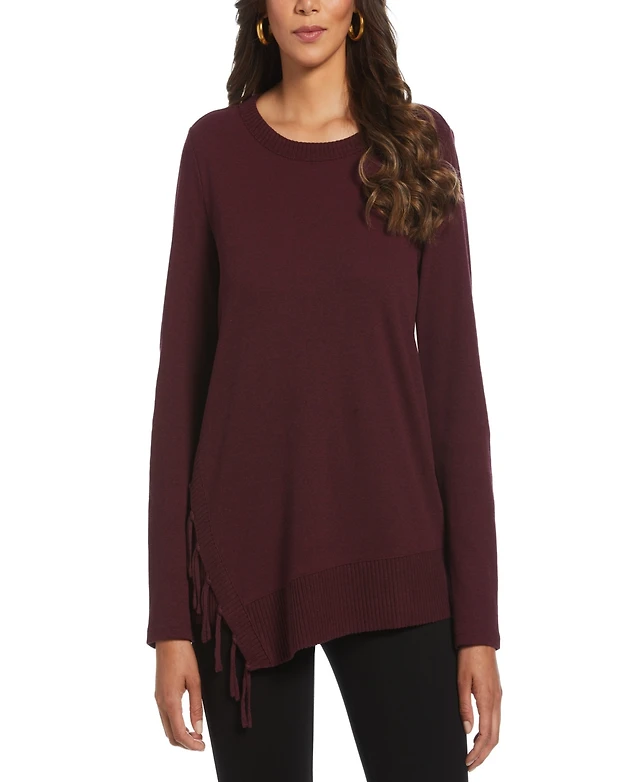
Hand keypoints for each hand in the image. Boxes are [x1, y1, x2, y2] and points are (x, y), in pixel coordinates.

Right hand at [154, 639, 205, 750]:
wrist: (170, 640)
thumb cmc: (184, 657)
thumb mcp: (195, 681)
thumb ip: (196, 706)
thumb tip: (198, 729)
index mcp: (170, 701)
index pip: (179, 733)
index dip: (191, 744)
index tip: (202, 747)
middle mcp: (161, 703)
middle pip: (170, 735)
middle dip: (185, 743)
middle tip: (201, 743)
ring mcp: (158, 699)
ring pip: (167, 727)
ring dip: (180, 735)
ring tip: (196, 734)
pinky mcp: (159, 694)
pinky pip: (165, 717)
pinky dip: (175, 725)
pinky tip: (186, 722)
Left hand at [457, 645, 501, 770]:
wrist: (479, 638)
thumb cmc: (468, 656)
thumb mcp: (461, 680)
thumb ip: (464, 706)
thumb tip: (466, 730)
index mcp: (488, 699)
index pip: (486, 735)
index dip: (478, 752)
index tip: (468, 761)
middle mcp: (496, 700)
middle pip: (494, 737)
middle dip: (483, 754)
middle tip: (470, 764)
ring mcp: (498, 697)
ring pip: (497, 729)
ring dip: (486, 745)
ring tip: (473, 754)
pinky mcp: (496, 693)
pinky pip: (496, 719)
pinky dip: (489, 732)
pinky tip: (478, 735)